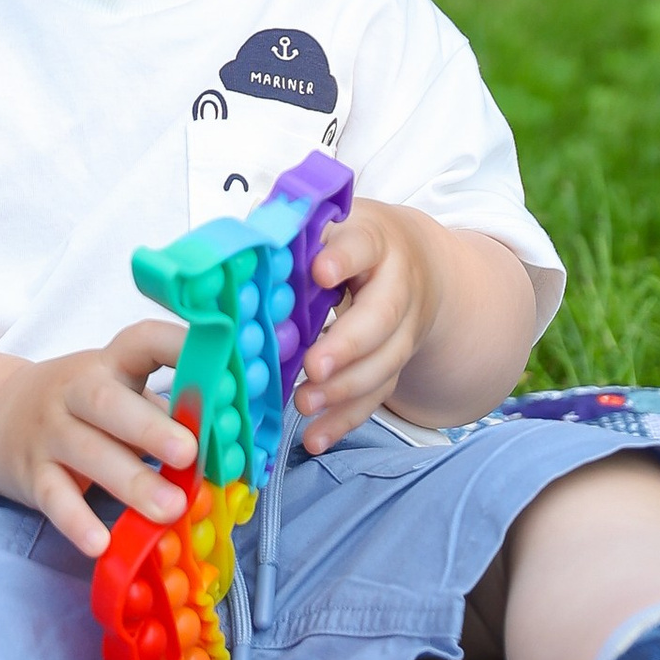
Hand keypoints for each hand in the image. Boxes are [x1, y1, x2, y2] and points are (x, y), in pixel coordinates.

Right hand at [0, 319, 193, 555]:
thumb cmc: (82, 406)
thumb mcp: (117, 391)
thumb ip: (161, 409)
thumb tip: (223, 438)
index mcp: (109, 362)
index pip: (141, 341)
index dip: (176, 344)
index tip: (214, 354)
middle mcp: (74, 390)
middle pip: (106, 401)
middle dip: (149, 427)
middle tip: (189, 454)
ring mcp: (49, 431)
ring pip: (86, 452)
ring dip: (130, 482)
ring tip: (170, 510)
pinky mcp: (32, 475)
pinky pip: (54, 498)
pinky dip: (76, 521)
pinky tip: (101, 543)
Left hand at [291, 198, 449, 451]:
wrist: (412, 260)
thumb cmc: (351, 240)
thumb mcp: (329, 222)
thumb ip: (290, 230)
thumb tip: (247, 243)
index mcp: (374, 240)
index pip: (362, 246)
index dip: (343, 258)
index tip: (319, 271)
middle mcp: (398, 285)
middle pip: (383, 315)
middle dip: (348, 344)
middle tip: (312, 366)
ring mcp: (403, 328)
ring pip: (385, 362)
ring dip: (345, 389)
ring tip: (304, 403)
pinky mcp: (396, 363)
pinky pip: (377, 395)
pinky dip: (346, 419)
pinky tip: (316, 436)